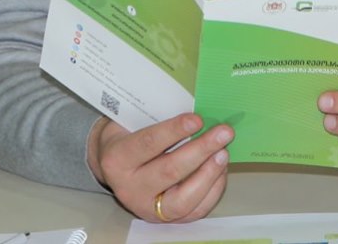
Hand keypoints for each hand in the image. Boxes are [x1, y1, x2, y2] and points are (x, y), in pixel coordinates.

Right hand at [87, 113, 231, 221]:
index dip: (174, 131)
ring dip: (209, 174)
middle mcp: (129, 188)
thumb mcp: (131, 122)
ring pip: (183, 199)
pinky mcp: (164, 220)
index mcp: (117, 159)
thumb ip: (158, 118)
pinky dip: (212, 190)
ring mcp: (147, 208)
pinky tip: (220, 170)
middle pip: (169, 171)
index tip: (198, 119)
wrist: (114, 167)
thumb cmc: (128, 136)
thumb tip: (198, 117)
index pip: (148, 144)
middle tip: (224, 133)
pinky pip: (194, 210)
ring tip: (224, 153)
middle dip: (201, 150)